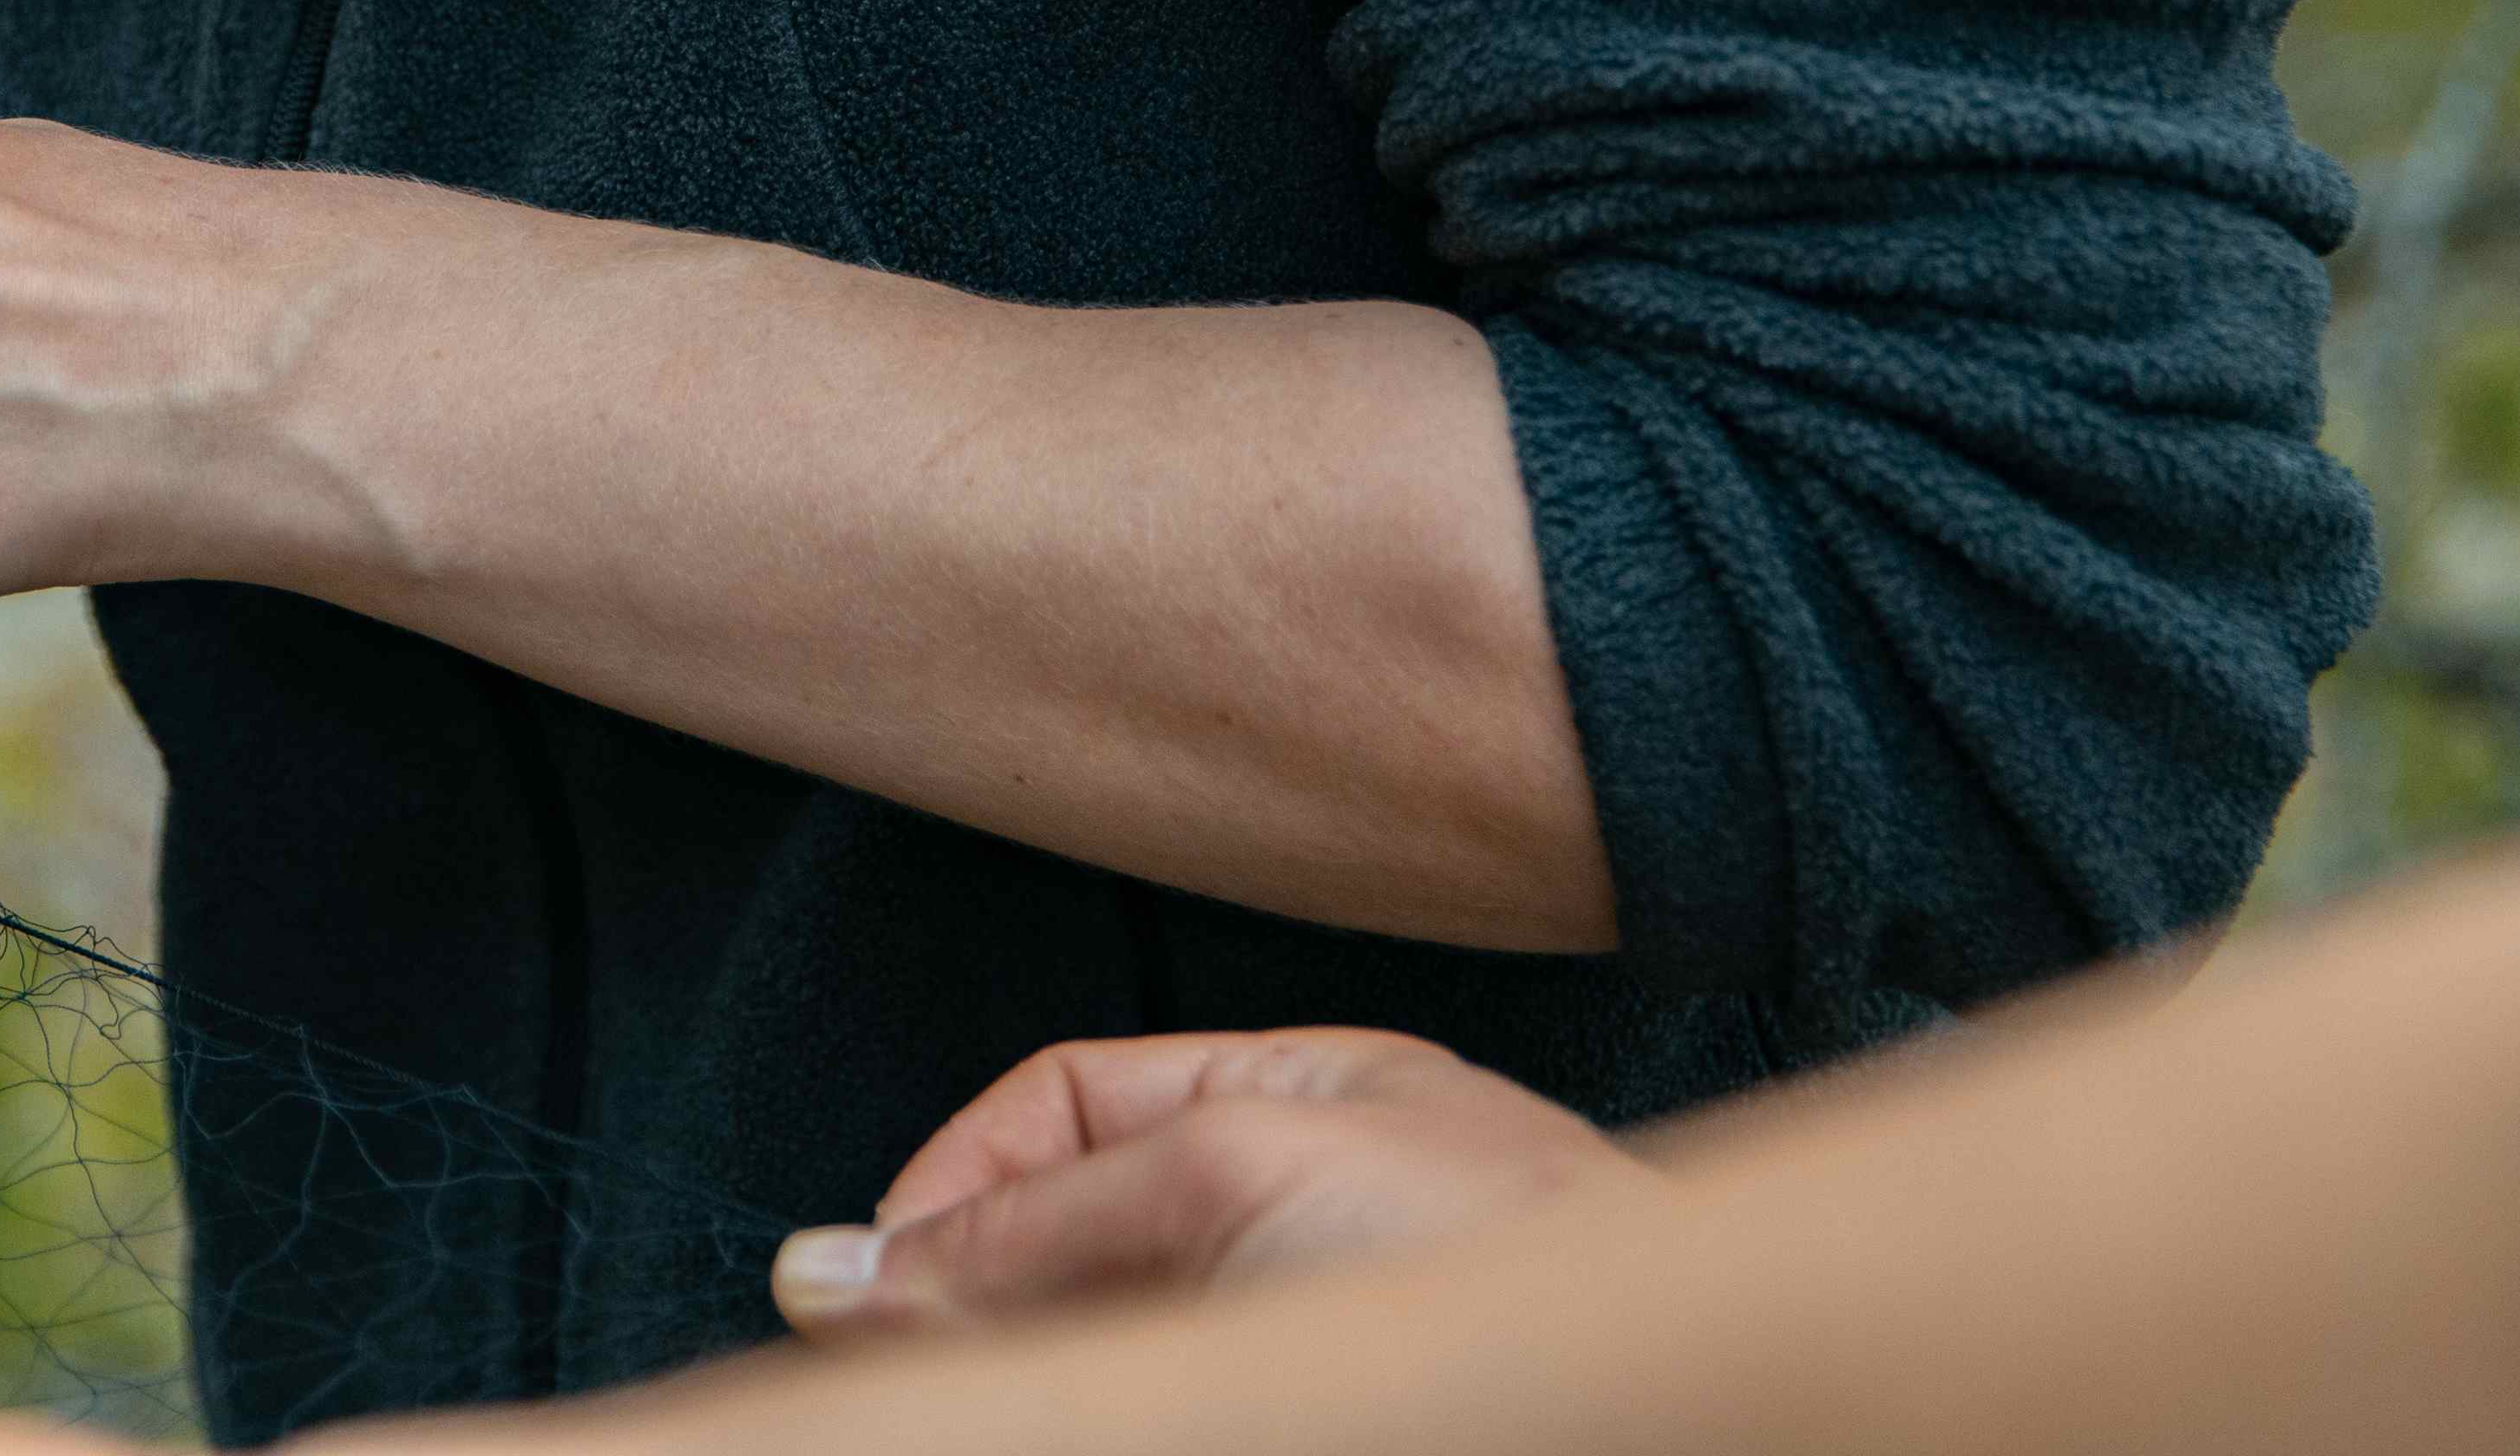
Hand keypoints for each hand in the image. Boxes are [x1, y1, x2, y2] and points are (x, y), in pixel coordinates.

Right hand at [771, 1027, 1640, 1335]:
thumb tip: (832, 1273)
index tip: (860, 1298)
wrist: (1686, 1418)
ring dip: (1028, 1374)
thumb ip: (1040, 1223)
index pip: (1061, 1113)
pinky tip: (1054, 1403)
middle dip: (966, 1306)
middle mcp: (1302, 1211)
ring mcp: (1304, 1329)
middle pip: (1069, 1245)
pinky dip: (1102, 1398)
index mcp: (1299, 1100)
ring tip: (968, 1402)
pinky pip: (1158, 1391)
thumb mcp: (1245, 1181)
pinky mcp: (1315, 1393)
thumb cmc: (1512, 1278)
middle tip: (888, 1381)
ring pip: (1118, 1347)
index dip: (947, 1195)